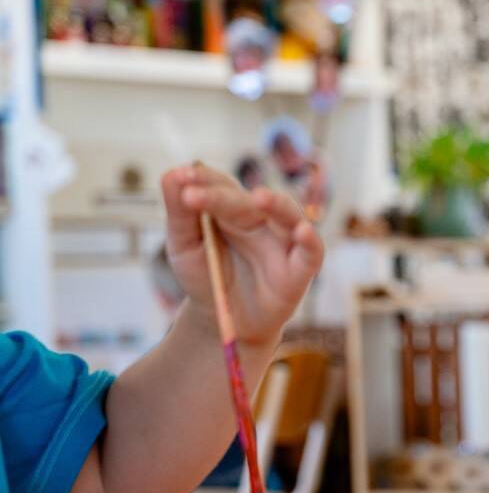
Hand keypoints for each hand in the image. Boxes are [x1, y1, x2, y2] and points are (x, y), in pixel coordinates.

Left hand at [161, 163, 322, 346]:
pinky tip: (303, 231)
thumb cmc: (206, 277)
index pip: (222, 186)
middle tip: (193, 196)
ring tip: (260, 198)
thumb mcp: (184, 246)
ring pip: (289, 215)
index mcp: (232, 210)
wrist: (223, 320)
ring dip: (278, 204)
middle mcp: (261, 221)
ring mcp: (282, 243)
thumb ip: (179, 212)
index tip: (183, 177)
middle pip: (248, 201)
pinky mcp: (299, 271)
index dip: (205, 179)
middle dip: (222, 197)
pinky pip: (312, 252)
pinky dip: (311, 241)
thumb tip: (172, 173)